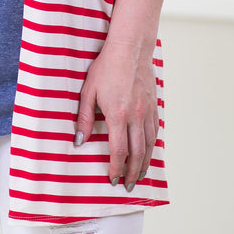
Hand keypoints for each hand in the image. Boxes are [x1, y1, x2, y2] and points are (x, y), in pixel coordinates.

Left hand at [74, 40, 157, 190]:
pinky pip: (154, 132)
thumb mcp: (89, 91)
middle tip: (128, 185)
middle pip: (137, 154)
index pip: (119, 150)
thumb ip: (85, 118)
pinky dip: (152, 147)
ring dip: (144, 163)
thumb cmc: (107, 68)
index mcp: (118, 115)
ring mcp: (147, 111)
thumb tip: (79, 141)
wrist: (130, 49)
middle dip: (132, 172)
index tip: (113, 178)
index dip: (116, 167)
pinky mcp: (154, 106)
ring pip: (149, 145)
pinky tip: (147, 152)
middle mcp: (136, 117)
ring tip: (139, 175)